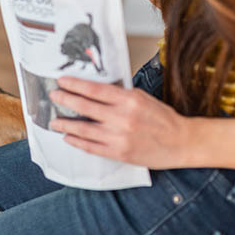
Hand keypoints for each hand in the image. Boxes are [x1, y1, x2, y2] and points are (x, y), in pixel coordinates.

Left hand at [49, 77, 191, 167]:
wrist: (181, 142)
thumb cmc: (163, 118)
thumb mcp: (142, 97)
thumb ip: (119, 94)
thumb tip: (94, 90)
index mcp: (128, 100)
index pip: (94, 89)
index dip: (75, 84)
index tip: (62, 81)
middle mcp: (122, 118)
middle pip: (85, 107)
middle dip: (65, 100)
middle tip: (53, 96)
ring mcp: (119, 137)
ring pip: (84, 130)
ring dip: (66, 124)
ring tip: (54, 121)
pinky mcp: (119, 153)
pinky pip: (92, 147)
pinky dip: (77, 142)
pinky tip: (68, 138)